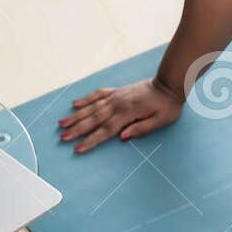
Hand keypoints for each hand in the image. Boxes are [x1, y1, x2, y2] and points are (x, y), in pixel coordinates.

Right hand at [58, 77, 181, 152]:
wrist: (169, 84)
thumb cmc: (167, 105)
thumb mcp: (161, 120)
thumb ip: (141, 129)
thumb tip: (122, 137)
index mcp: (128, 113)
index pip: (106, 130)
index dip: (91, 140)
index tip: (78, 148)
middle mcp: (118, 104)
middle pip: (94, 119)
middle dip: (77, 129)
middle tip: (63, 137)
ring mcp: (116, 96)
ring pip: (92, 107)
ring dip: (76, 116)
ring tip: (62, 123)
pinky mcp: (117, 91)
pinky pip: (98, 94)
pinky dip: (86, 99)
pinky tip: (75, 104)